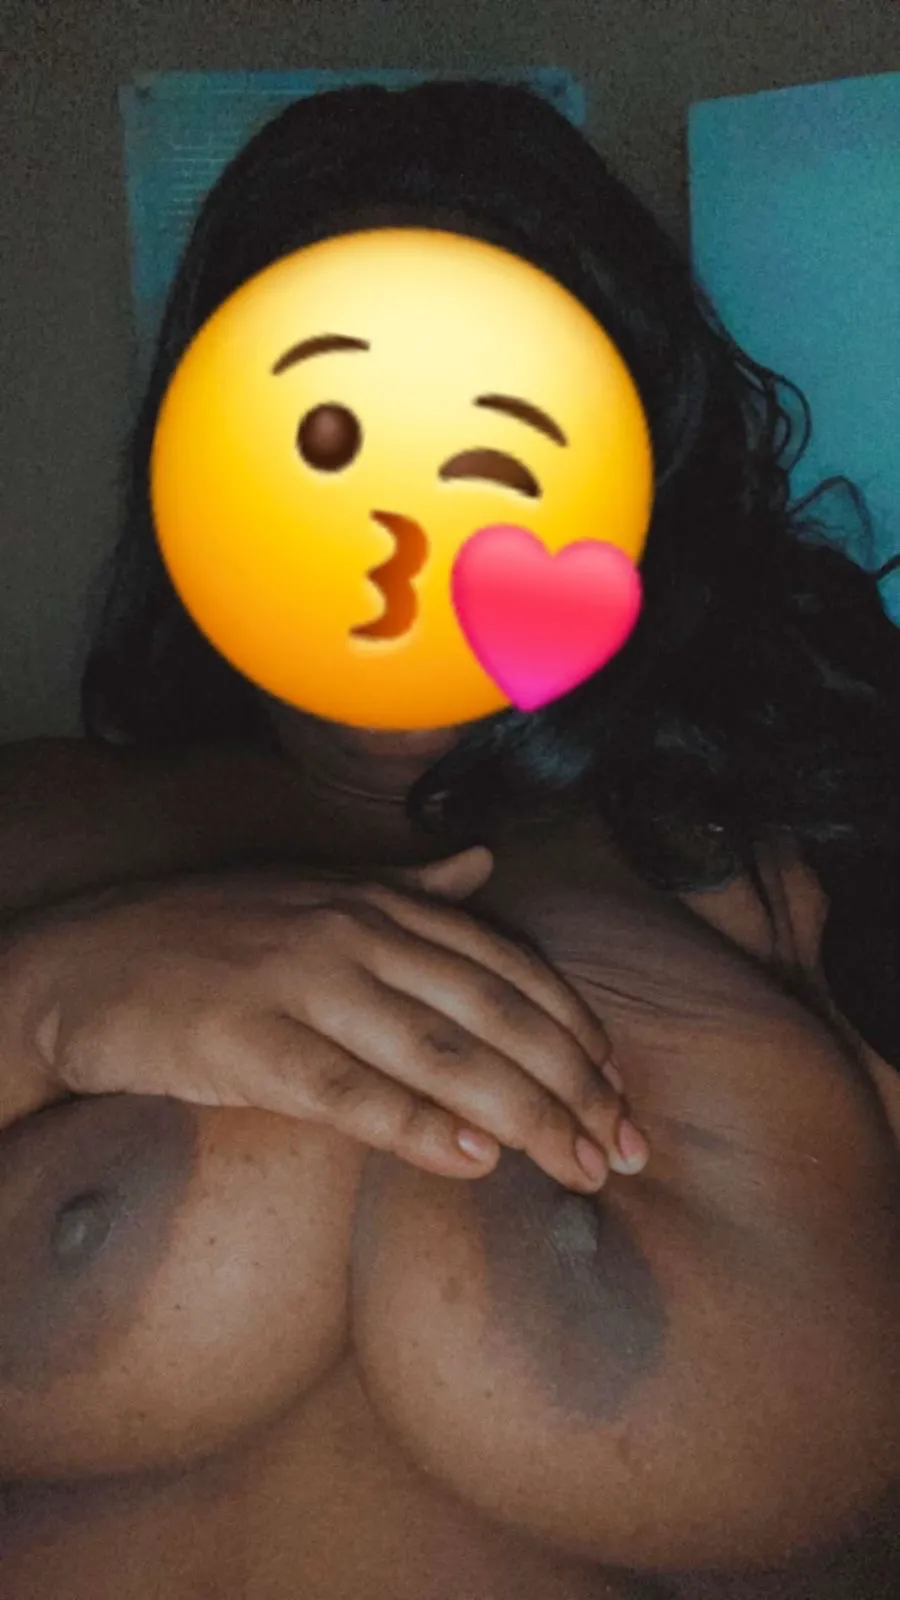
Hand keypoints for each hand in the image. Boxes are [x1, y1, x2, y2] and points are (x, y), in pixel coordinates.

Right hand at [1, 850, 646, 1191]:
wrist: (87, 963)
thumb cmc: (212, 934)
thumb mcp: (317, 890)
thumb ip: (410, 885)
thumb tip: (486, 862)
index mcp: (378, 901)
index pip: (507, 966)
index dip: (575, 1030)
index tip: (620, 1089)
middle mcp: (354, 932)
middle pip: (492, 1012)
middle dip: (571, 1084)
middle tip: (623, 1149)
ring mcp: (302, 982)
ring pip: (439, 1052)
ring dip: (523, 1115)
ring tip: (578, 1167)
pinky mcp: (250, 1042)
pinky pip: (351, 1090)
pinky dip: (420, 1127)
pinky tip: (475, 1163)